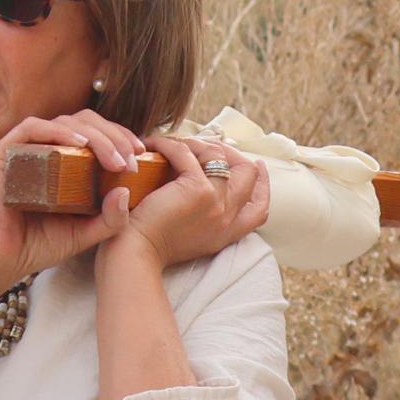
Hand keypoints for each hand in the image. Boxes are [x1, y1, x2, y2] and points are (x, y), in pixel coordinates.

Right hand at [0, 113, 142, 291]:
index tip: (141, 157)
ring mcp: (23, 148)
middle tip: (133, 158)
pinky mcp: (3, 152)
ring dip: (95, 135)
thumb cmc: (38, 246)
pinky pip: (32, 128)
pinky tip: (81, 145)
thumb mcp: (85, 233)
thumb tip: (127, 191)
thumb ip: (110, 219)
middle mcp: (44, 149)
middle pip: (85, 123)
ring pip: (64, 122)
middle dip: (115, 136)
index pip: (95, 135)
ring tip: (114, 157)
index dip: (120, 138)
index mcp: (62, 161)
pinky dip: (59, 132)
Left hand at [120, 134, 270, 269]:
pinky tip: (153, 145)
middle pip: (248, 174)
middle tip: (208, 145)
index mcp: (227, 233)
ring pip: (219, 155)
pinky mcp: (196, 189)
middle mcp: (227, 218)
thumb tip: (208, 185)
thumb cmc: (152, 248)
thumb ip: (206, 218)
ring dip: (196, 143)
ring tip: (175, 145)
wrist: (136, 256)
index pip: (260, 207)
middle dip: (232, 153)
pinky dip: (169, 144)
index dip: (263, 183)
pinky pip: (186, 152)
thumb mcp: (192, 239)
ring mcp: (216, 202)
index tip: (257, 165)